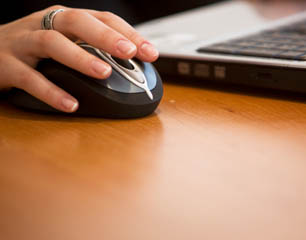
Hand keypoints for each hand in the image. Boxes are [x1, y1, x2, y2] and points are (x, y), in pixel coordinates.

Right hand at [0, 5, 158, 112]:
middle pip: (76, 22)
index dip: (128, 33)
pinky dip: (51, 92)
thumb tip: (131, 68)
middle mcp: (44, 25)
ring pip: (51, 43)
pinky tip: (71, 105)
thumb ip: (91, 50)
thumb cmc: (33, 50)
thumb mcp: (63, 42)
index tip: (150, 52)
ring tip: (104, 73)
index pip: (101, 18)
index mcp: (63, 19)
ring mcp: (23, 43)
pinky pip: (29, 78)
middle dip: (105, 37)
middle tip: (129, 52)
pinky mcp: (5, 66)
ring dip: (80, 58)